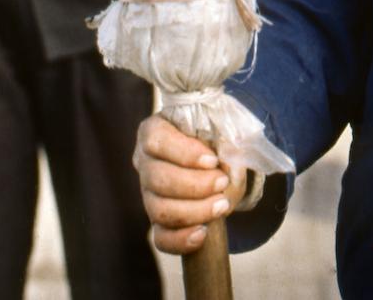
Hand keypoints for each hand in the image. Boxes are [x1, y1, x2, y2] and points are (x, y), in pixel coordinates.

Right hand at [133, 114, 247, 253]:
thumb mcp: (221, 131)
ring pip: (159, 210)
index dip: (184, 153)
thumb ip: (224, 142)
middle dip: (195, 185)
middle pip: (158, 179)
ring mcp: (148, 194)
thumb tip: (227, 165)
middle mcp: (145, 162)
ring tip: (222, 205)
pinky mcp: (157, 221)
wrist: (218, 160)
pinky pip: (160, 238)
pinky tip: (202, 233)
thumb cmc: (215, 139)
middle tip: (222, 182)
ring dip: (194, 211)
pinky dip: (180, 240)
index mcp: (155, 130)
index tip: (213, 160)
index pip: (156, 141)